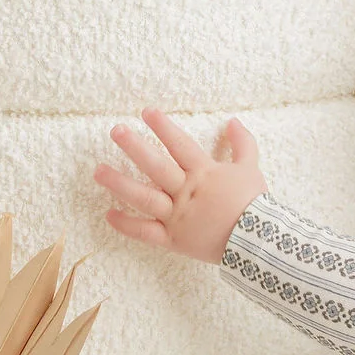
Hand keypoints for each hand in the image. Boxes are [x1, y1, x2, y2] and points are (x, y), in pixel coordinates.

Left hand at [92, 109, 267, 264]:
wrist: (257, 243)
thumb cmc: (254, 204)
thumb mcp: (251, 168)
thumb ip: (242, 144)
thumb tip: (233, 121)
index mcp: (204, 173)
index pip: (179, 144)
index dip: (163, 126)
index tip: (146, 111)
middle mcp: (186, 192)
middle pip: (156, 166)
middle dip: (135, 147)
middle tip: (116, 131)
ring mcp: (177, 216)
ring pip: (143, 198)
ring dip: (119, 183)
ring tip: (98, 170)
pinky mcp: (173, 239)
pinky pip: (145, 232)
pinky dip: (126, 225)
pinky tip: (108, 213)